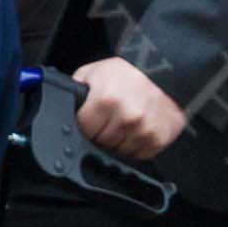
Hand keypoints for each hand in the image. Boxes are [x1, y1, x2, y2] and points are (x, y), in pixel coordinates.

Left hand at [73, 58, 188, 159]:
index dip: (86, 124)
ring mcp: (145, 130)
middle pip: (100, 144)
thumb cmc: (127, 73)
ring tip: (126, 119)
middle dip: (102, 133)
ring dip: (120, 140)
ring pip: (119, 152)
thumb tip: (62, 110)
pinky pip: (138, 154)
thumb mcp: (92, 73)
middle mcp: (127, 117)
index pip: (83, 132)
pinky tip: (140, 126)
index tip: (94, 116)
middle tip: (112, 115)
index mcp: (106, 100)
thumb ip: (75, 94)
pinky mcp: (159, 138)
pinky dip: (137, 144)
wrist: (166, 72)